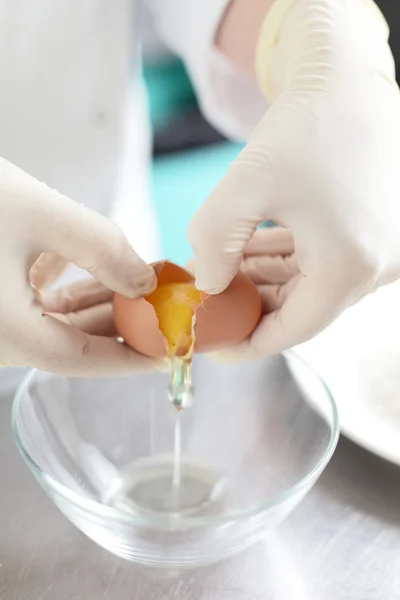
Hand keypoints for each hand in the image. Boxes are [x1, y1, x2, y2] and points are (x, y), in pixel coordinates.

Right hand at [0, 158, 164, 374]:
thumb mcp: (36, 213)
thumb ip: (100, 247)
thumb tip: (144, 280)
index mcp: (6, 332)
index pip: (82, 359)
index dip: (131, 356)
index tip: (168, 353)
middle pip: (71, 340)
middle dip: (119, 320)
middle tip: (160, 303)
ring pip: (52, 322)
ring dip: (94, 300)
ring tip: (134, 277)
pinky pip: (30, 305)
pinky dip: (62, 287)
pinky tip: (81, 263)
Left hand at [189, 0, 399, 358]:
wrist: (348, 81)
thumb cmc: (306, 126)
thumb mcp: (246, 185)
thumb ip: (215, 243)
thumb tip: (210, 285)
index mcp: (350, 267)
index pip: (292, 330)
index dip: (247, 341)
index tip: (213, 344)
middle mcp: (373, 267)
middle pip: (300, 309)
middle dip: (248, 305)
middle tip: (207, 299)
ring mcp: (376, 252)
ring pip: (307, 286)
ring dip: (261, 282)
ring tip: (217, 269)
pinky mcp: (369, 234)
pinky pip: (319, 263)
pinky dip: (281, 262)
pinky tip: (244, 251)